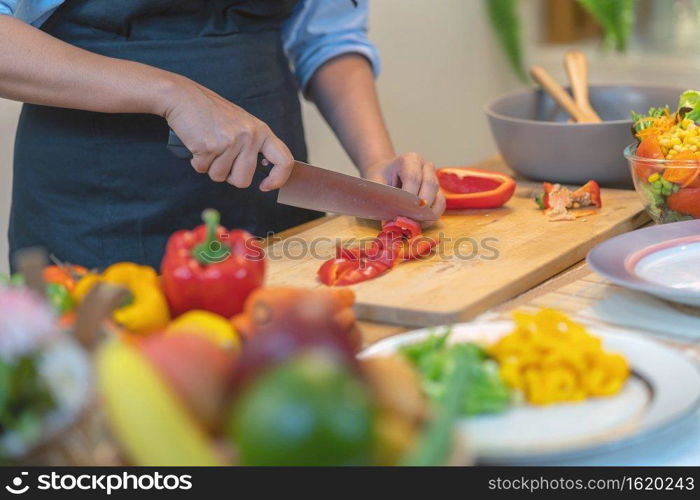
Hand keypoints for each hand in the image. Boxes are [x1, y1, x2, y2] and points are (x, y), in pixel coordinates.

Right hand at [161, 78, 292, 190]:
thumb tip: (265, 173)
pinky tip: (197, 142)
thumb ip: (254, 145)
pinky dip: (197, 161)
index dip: (278, 179)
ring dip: (210, 167)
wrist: (183, 96)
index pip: (284, 161)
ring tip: (208, 144)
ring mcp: (230, 141)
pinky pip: (203, 169)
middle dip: (229, 176)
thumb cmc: (211, 112)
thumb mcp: (242, 124)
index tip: (265, 186)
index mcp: (261, 131)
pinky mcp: (210, 146)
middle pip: (244, 180)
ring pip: (220, 177)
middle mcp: (249, 136)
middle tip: (221, 158)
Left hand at [363, 152, 445, 221]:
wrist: (387, 175)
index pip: (413, 178)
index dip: (408, 197)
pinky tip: (418, 224)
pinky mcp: (438, 191)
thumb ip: (381, 199)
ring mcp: (434, 179)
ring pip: (438, 198)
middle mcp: (426, 167)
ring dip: (426, 215)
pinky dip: (431, 217)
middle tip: (407, 222)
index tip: (400, 213)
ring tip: (412, 225)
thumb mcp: (376, 185)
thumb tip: (389, 223)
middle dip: (419, 208)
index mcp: (410, 159)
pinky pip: (440, 206)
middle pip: (430, 186)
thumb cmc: (381, 179)